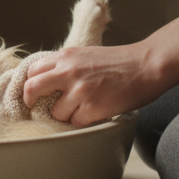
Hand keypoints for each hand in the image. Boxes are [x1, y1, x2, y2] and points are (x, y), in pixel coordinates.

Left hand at [22, 43, 165, 127]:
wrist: (148, 65)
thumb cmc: (120, 62)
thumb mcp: (86, 55)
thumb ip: (65, 66)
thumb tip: (46, 83)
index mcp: (65, 56)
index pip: (32, 71)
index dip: (31, 84)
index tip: (34, 93)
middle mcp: (68, 71)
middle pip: (31, 89)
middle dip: (31, 101)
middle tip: (36, 108)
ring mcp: (79, 90)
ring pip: (56, 113)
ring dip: (67, 114)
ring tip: (84, 107)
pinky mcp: (92, 108)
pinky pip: (75, 123)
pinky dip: (84, 121)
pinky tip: (96, 112)